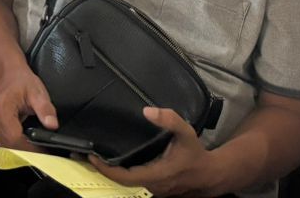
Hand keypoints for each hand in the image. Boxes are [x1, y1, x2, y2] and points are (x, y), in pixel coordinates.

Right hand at [0, 65, 58, 149]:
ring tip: (35, 147)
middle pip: (9, 145)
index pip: (14, 138)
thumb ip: (45, 109)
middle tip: (43, 152)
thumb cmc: (21, 82)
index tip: (44, 152)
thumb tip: (52, 124)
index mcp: (2, 109)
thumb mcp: (37, 92)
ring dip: (20, 149)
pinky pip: (2, 141)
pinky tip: (24, 142)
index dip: (30, 148)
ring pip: (5, 145)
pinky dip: (14, 145)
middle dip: (27, 151)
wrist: (8, 75)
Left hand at [94, 107, 216, 196]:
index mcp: (157, 175)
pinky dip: (122, 173)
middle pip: (122, 181)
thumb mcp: (186, 133)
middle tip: (88, 153)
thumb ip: (170, 120)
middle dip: (104, 169)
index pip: (124, 177)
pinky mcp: (157, 190)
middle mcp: (153, 186)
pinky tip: (114, 161)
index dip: (106, 169)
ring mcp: (155, 191)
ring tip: (96, 155)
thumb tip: (147, 111)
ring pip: (128, 183)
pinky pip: (135, 182)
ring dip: (112, 171)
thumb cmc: (196, 154)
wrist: (211, 176)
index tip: (91, 156)